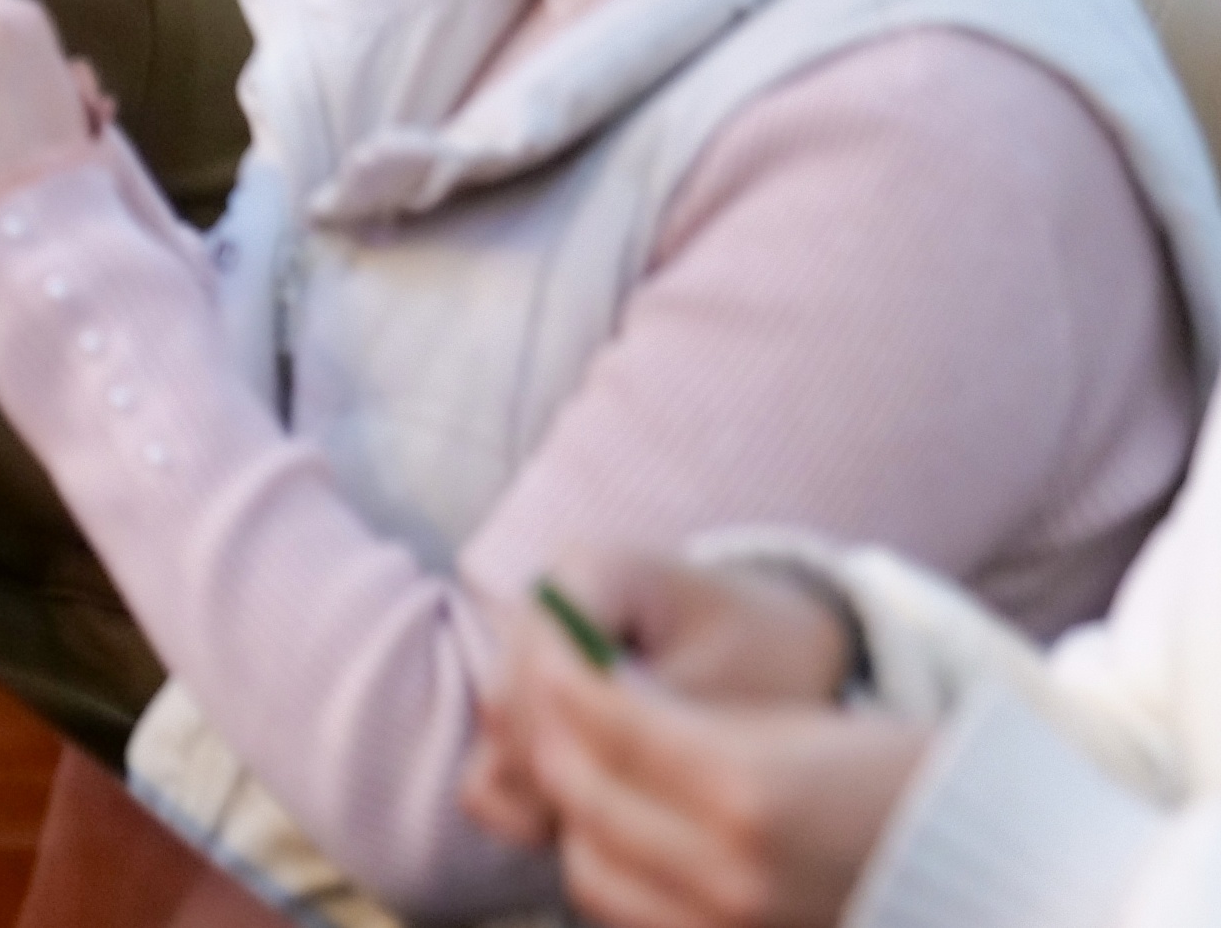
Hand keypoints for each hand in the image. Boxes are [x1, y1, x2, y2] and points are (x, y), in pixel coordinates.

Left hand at [465, 605, 922, 927]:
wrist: (997, 877)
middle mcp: (729, 870)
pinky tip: (625, 835)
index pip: (607, 723)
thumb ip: (690, 720)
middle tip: (554, 706)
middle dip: (555, 743)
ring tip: (588, 772)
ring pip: (591, 871)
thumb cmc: (905, 779)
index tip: (556, 651)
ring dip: (577, 817)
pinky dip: (614, 875)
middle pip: (583, 798)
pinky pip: (633, 919)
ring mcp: (731, 926)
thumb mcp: (797, 724)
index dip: (567, 679)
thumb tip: (596, 695)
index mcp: (749, 789)